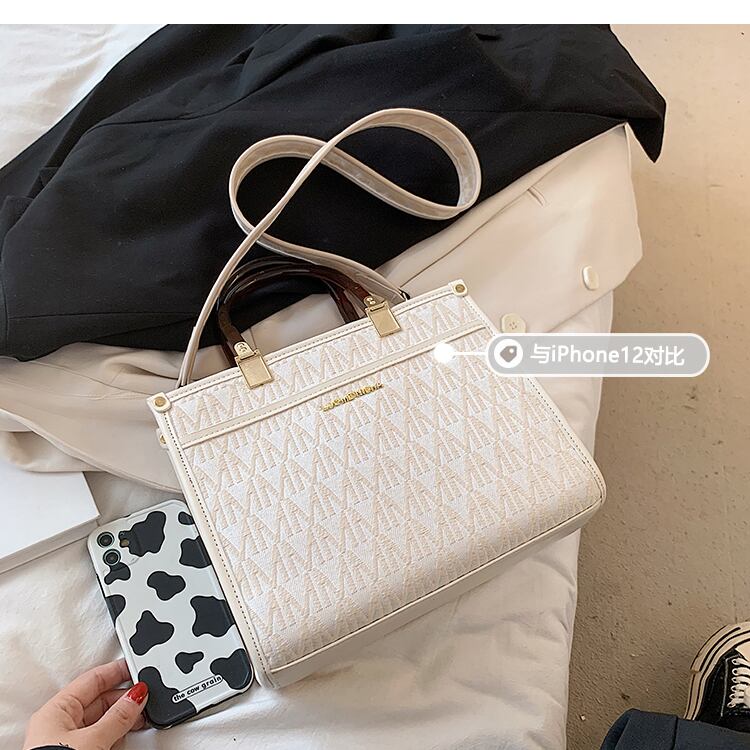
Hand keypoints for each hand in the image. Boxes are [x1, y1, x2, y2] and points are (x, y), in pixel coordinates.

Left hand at [22, 659, 147, 749]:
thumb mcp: (93, 740)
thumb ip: (118, 716)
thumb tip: (137, 695)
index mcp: (57, 710)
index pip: (93, 679)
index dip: (116, 671)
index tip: (137, 666)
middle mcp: (60, 724)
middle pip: (100, 700)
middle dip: (124, 698)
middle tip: (145, 698)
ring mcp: (68, 743)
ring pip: (103, 720)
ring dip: (123, 719)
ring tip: (140, 718)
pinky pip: (102, 738)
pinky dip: (117, 735)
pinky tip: (127, 737)